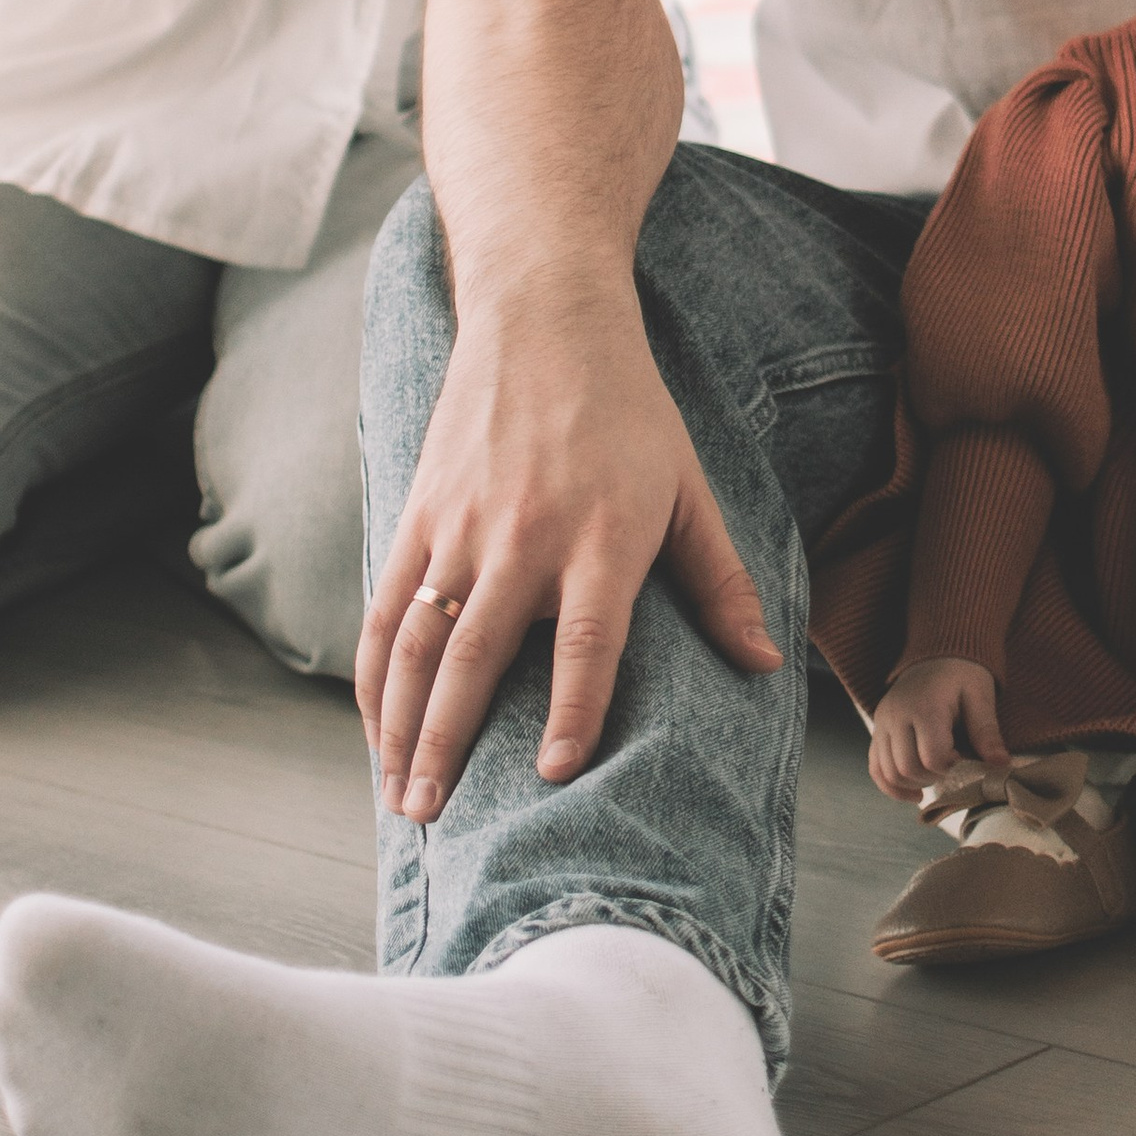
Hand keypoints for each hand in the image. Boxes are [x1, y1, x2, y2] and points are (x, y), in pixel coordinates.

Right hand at [354, 267, 781, 821]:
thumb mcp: (691, 489)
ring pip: (415, 639)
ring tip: (395, 794)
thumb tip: (763, 666)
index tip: (551, 774)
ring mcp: (462, 525)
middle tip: (429, 817)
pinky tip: (373, 726)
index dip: (572, 710)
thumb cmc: (630, 410)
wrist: (544, 318)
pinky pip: (385, 605)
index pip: (586, 641)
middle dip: (448, 744)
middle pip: (477, 656)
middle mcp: (525, 537)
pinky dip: (372, 673)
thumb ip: (721, 582)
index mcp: (602, 537)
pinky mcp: (420, 512)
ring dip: (398, 724)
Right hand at [869, 654, 1007, 799]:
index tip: (968, 758)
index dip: (954, 768)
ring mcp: (882, 722)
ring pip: (889, 773)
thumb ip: (987, 732)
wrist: (938, 654)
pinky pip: (875, 768)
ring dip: (914, 784)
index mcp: (924, 707)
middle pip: (907, 769)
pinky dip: (892, 786)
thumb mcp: (980, 697)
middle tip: (954, 766)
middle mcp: (896, 715)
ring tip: (937, 773)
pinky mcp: (877, 729)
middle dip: (934, 778)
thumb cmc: (963, 675)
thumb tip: (1001, 766)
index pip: (932, 758)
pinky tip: (915, 793)